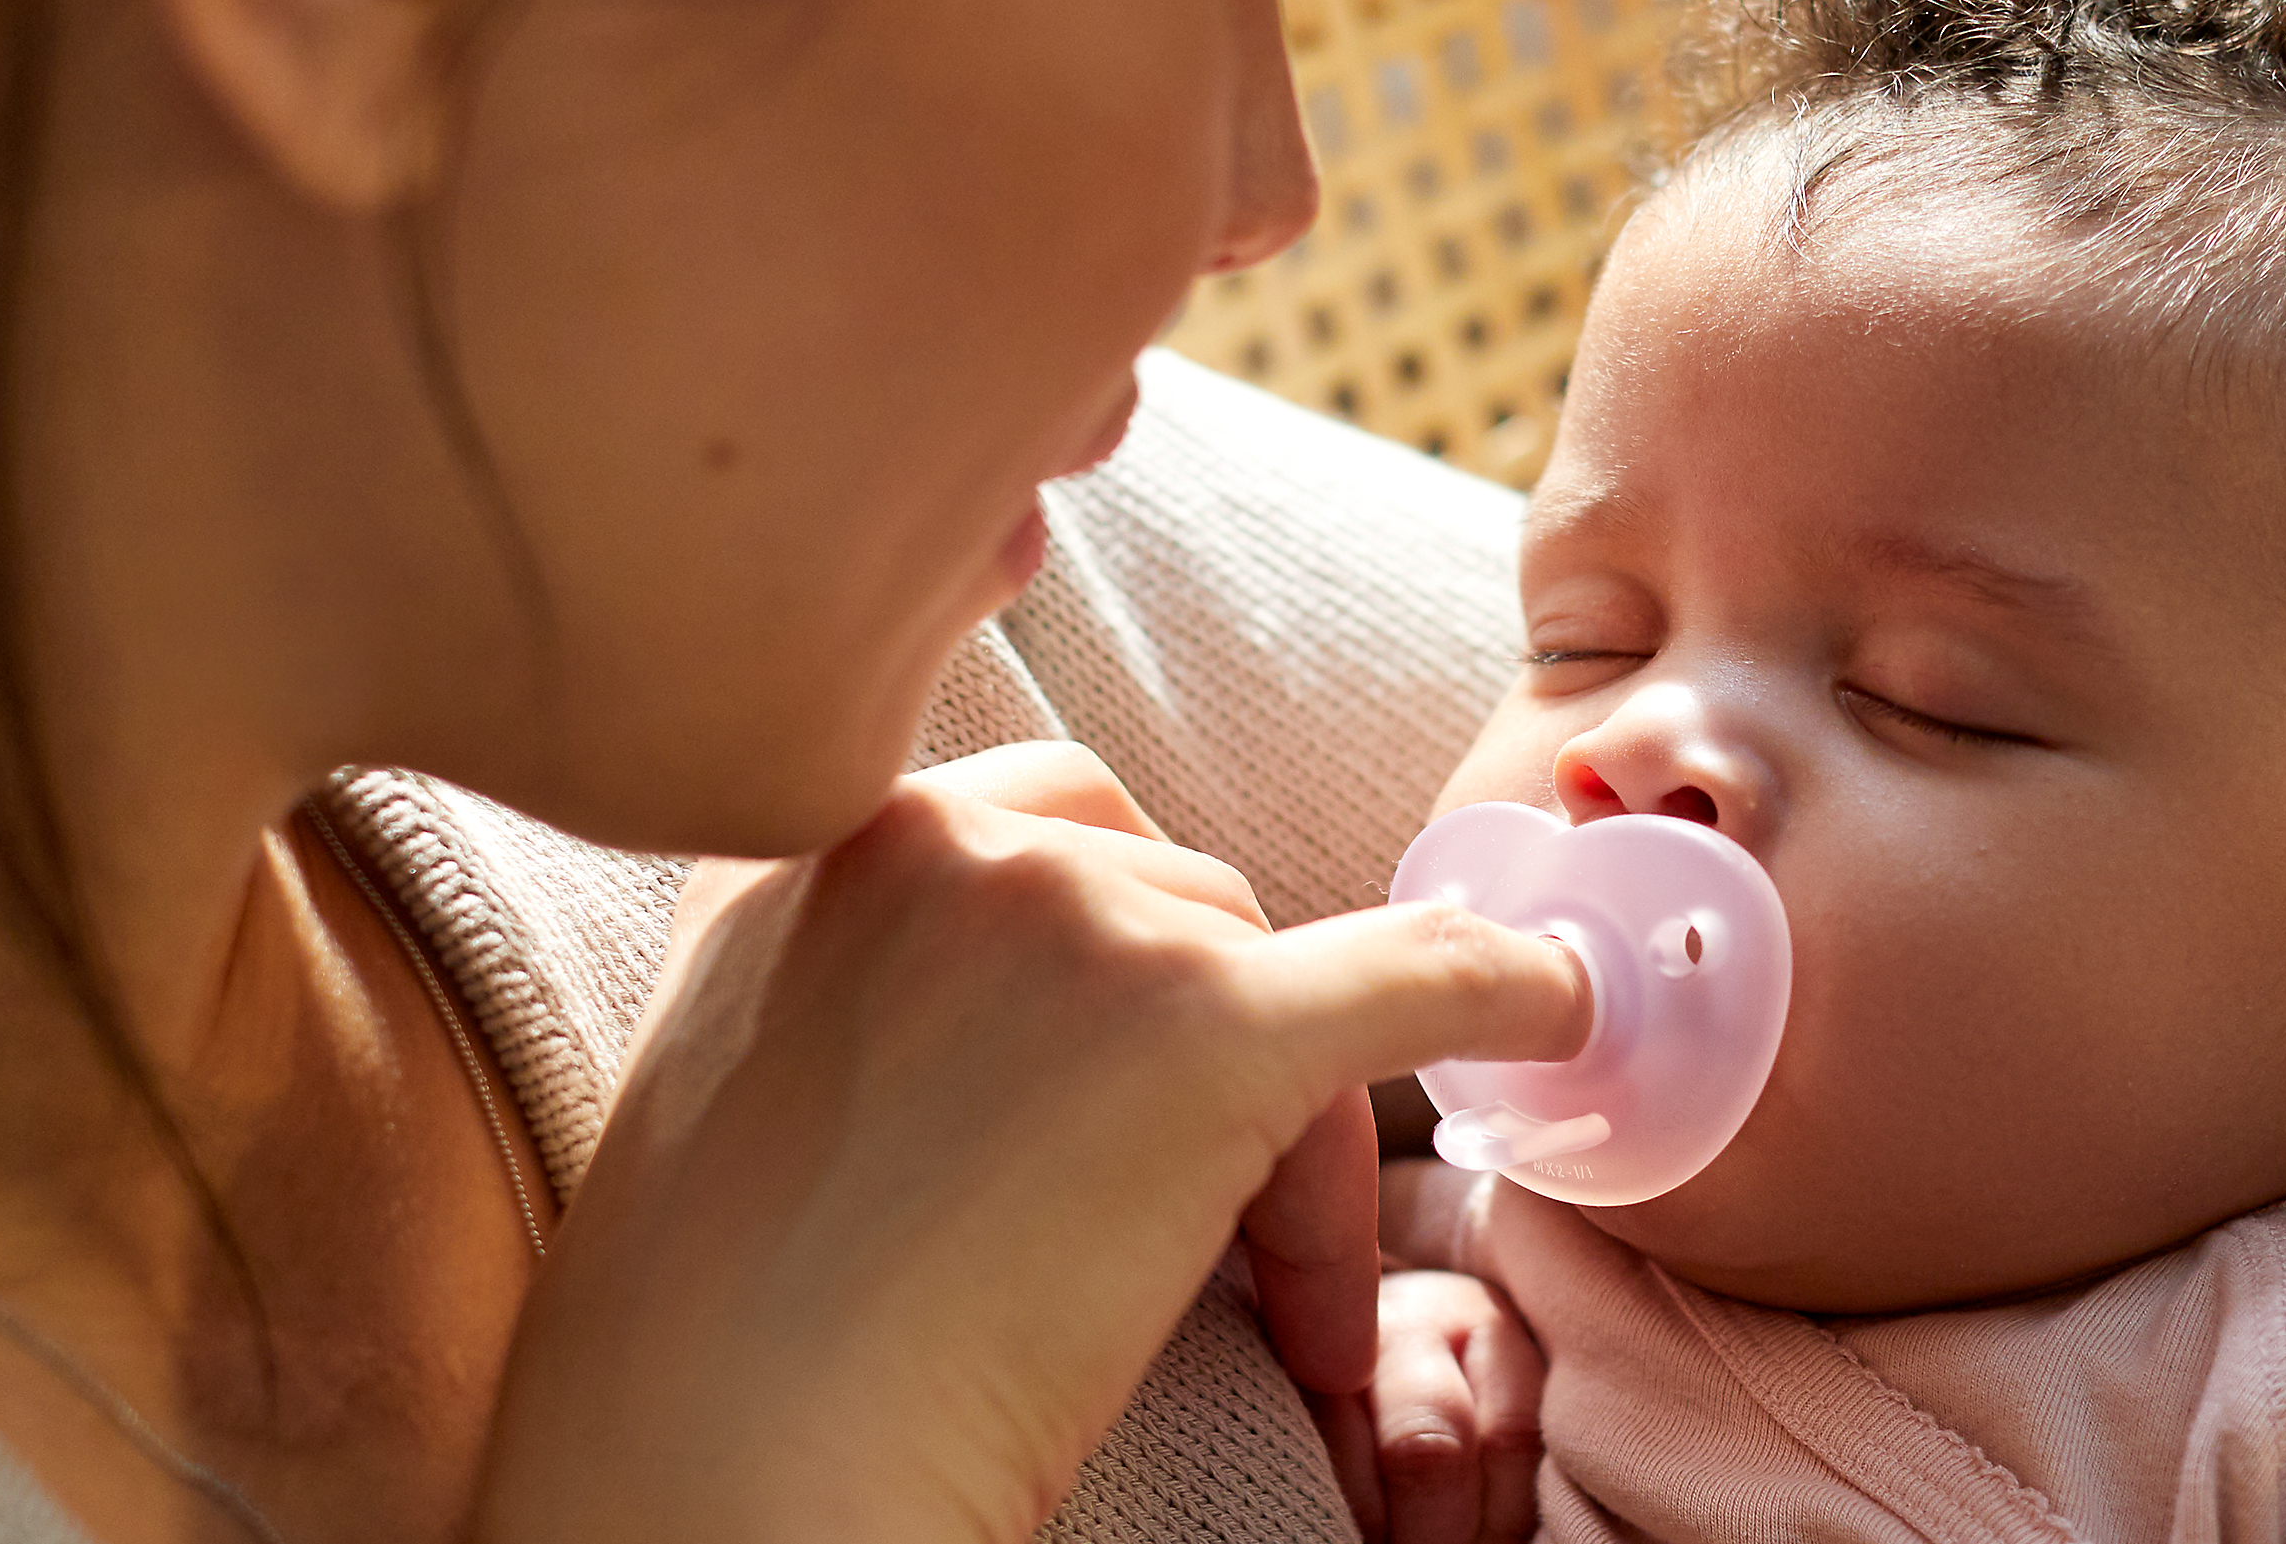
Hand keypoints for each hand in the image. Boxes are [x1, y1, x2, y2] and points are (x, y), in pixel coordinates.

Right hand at [476, 743, 1589, 1542]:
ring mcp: (1071, 917)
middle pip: (1171, 904)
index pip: (1044, 830)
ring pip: (1265, 975)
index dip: (1117, 961)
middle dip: (1210, 1061)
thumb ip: (877, 979)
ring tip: (1258, 1317)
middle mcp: (940, 836)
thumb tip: (1056, 1012)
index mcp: (807, 835)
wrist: (726, 1456)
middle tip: (1200, 1249)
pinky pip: (1408, 978)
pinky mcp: (1198, 1024)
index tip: (1126, 1078)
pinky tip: (1559, 1010)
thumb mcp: (757, 1072)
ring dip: (1284, 1138)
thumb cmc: (725, 1333)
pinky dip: (1498, 995)